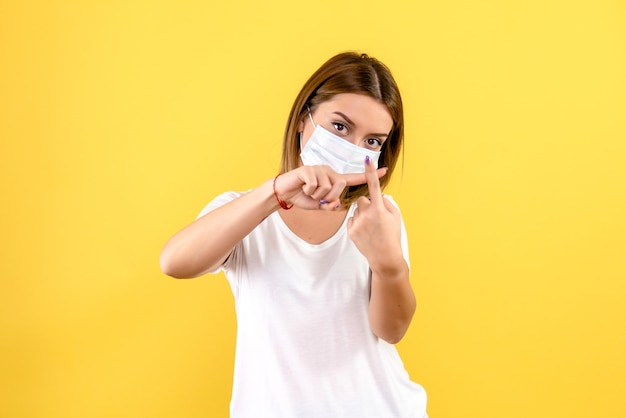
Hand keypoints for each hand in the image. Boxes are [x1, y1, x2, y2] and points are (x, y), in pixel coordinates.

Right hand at [274, 165, 387, 209]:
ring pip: (326, 187)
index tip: (385, 170)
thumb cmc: (302, 197)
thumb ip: (330, 205)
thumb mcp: (319, 205)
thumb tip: (337, 203)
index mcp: (334, 179)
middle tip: (317, 197)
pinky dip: (309, 191)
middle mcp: (329, 171)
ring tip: (308, 191)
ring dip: (316, 195)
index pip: (354, 178)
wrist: (285, 193)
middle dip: (328, 197)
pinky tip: (303, 187)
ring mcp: (319, 169)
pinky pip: (315, 185)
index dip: (370, 175)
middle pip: (339, 185)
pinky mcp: (308, 169)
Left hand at [347, 156, 403, 271]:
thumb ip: (386, 203)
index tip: (367, 159)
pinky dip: (357, 223)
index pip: (374, 186)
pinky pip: (351, 219)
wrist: (384, 258)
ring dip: (362, 215)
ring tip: (371, 229)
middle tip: (375, 217)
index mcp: (379, 209)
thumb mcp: (395, 217)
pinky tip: (365, 232)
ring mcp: (357, 223)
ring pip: (357, 210)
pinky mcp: (350, 230)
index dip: (370, 172)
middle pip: (362, 200)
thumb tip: (378, 195)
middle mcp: (367, 214)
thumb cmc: (392, 236)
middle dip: (367, 205)